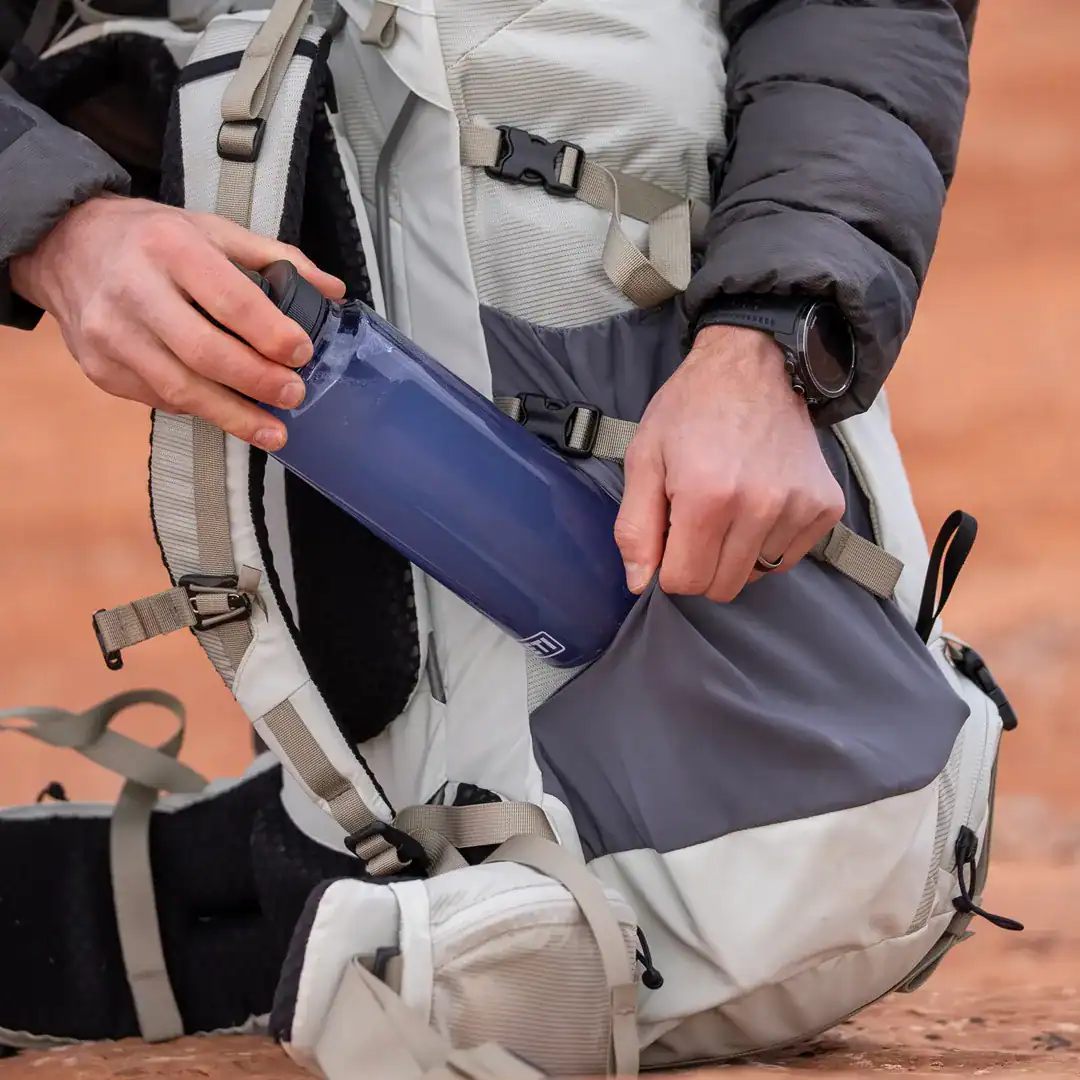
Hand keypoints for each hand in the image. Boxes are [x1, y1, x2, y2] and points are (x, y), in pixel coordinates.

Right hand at [9, 195, 345, 450]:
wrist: (64, 245)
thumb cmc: (151, 237)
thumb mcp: (211, 229)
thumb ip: (275, 257)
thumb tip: (332, 290)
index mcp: (169, 246)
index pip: (229, 299)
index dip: (270, 334)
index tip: (301, 354)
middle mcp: (133, 290)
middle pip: (205, 353)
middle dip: (257, 382)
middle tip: (294, 395)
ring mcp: (110, 334)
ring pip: (179, 388)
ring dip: (234, 416)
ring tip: (273, 430)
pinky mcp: (99, 368)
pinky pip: (159, 399)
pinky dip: (199, 408)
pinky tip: (227, 411)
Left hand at [614, 324, 844, 602]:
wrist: (753, 365)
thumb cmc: (690, 410)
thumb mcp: (644, 460)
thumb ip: (635, 528)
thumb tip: (641, 584)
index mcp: (706, 498)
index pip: (685, 582)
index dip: (669, 567)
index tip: (671, 536)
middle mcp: (759, 507)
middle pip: (723, 586)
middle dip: (701, 565)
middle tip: (697, 523)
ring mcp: (798, 507)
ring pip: (756, 575)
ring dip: (737, 554)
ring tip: (730, 506)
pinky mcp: (826, 505)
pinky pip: (790, 557)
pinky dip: (770, 543)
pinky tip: (759, 503)